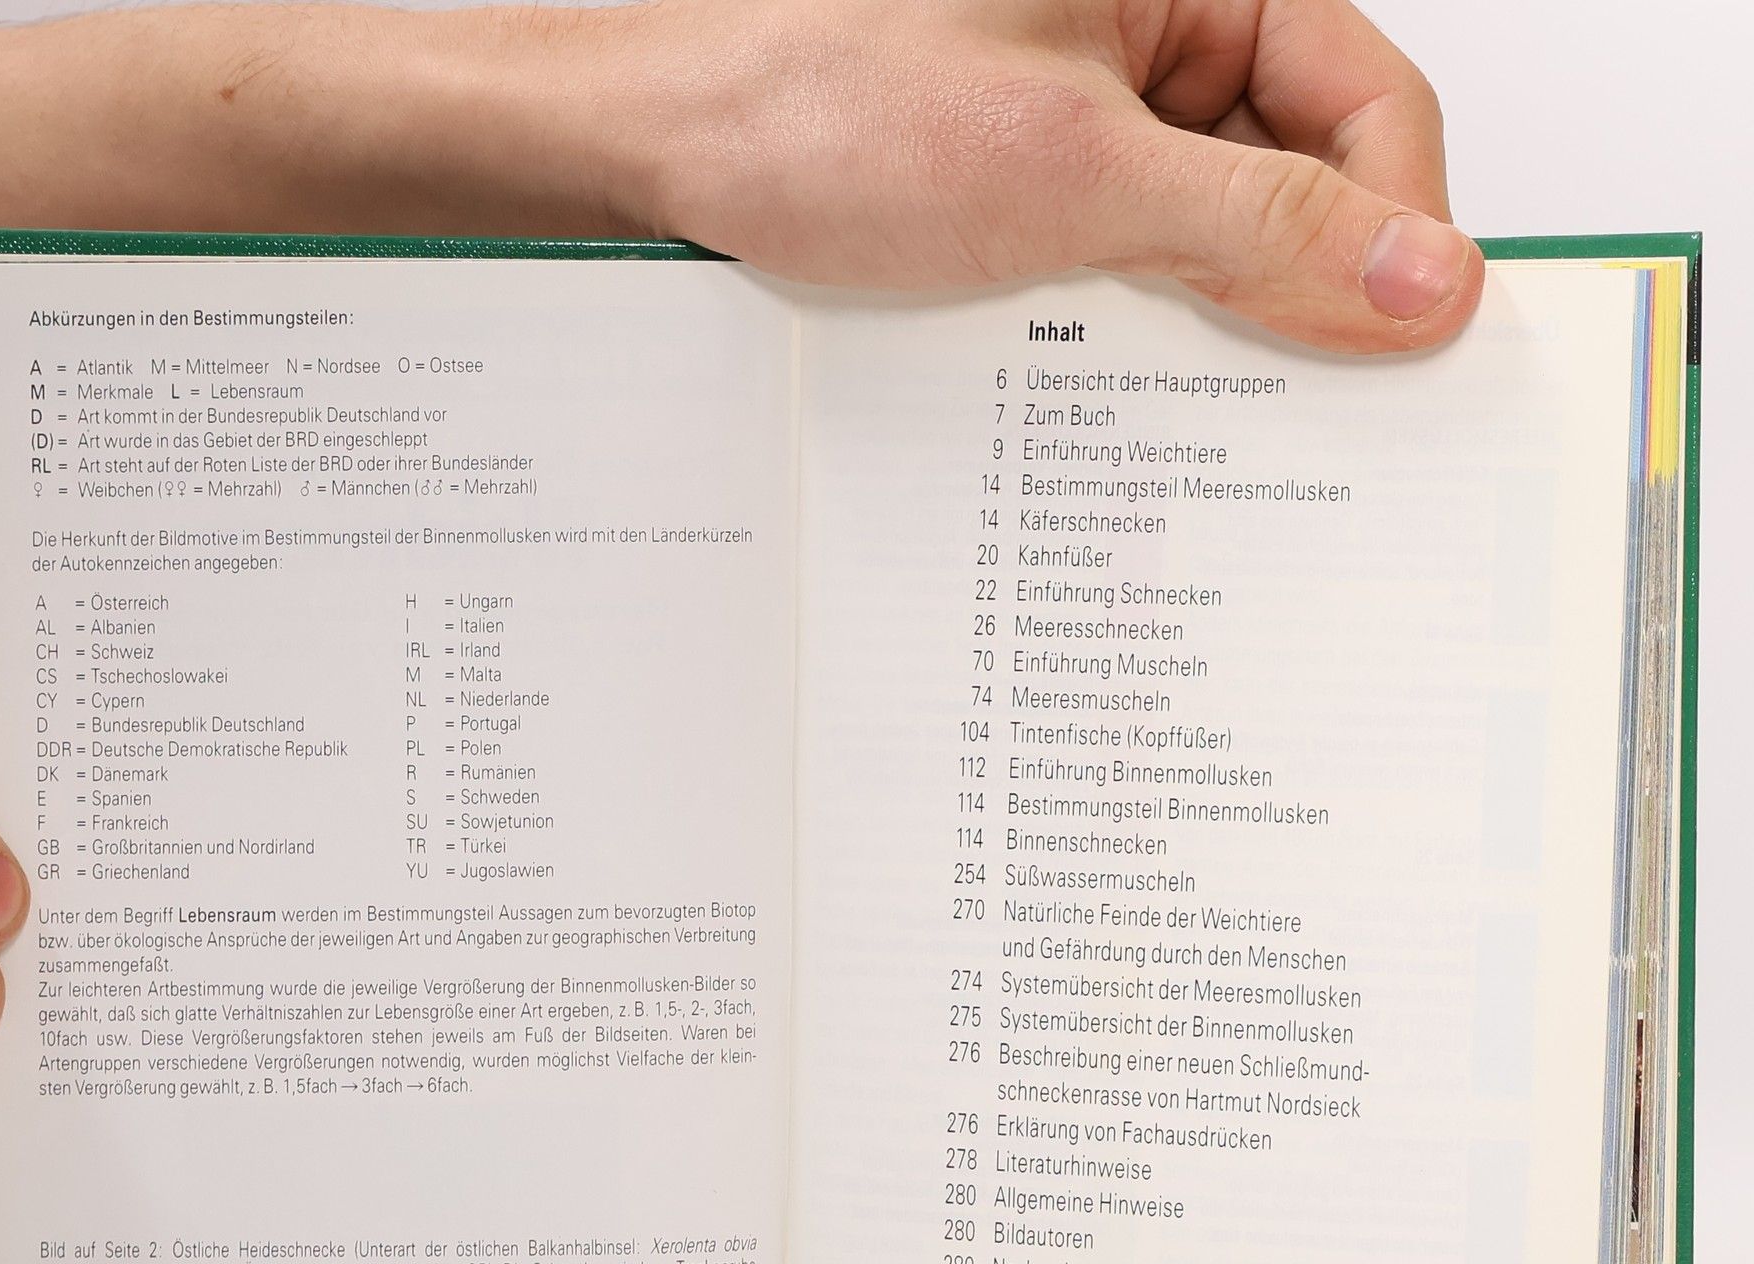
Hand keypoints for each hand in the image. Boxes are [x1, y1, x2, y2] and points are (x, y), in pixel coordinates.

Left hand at [631, 0, 1480, 350]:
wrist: (662, 154)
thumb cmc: (820, 108)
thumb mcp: (1067, 172)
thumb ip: (1254, 227)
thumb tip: (1421, 278)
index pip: (1366, 95)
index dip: (1399, 222)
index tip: (1410, 338)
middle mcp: (1153, 35)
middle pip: (1303, 171)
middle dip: (1310, 286)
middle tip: (1324, 405)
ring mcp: (1096, 119)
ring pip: (1219, 232)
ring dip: (1223, 321)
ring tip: (1211, 403)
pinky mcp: (1042, 193)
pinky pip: (1139, 265)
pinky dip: (1147, 331)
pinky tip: (1135, 392)